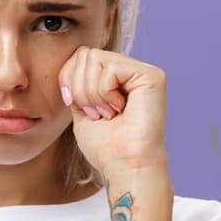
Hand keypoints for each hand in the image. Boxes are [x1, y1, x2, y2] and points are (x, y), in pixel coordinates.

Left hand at [59, 46, 168, 174]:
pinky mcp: (151, 76)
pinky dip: (105, 93)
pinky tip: (119, 110)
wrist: (126, 166)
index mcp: (116, 78)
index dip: (69, 79)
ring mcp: (143, 72)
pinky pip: (109, 68)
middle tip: (97, 114)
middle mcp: (131, 71)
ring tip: (107, 114)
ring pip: (94, 58)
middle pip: (85, 53)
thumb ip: (78, 82)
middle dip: (79, 87)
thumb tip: (71, 60)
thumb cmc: (107, 147)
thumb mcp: (82, 108)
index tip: (78, 108)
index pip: (80, 56)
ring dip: (91, 93)